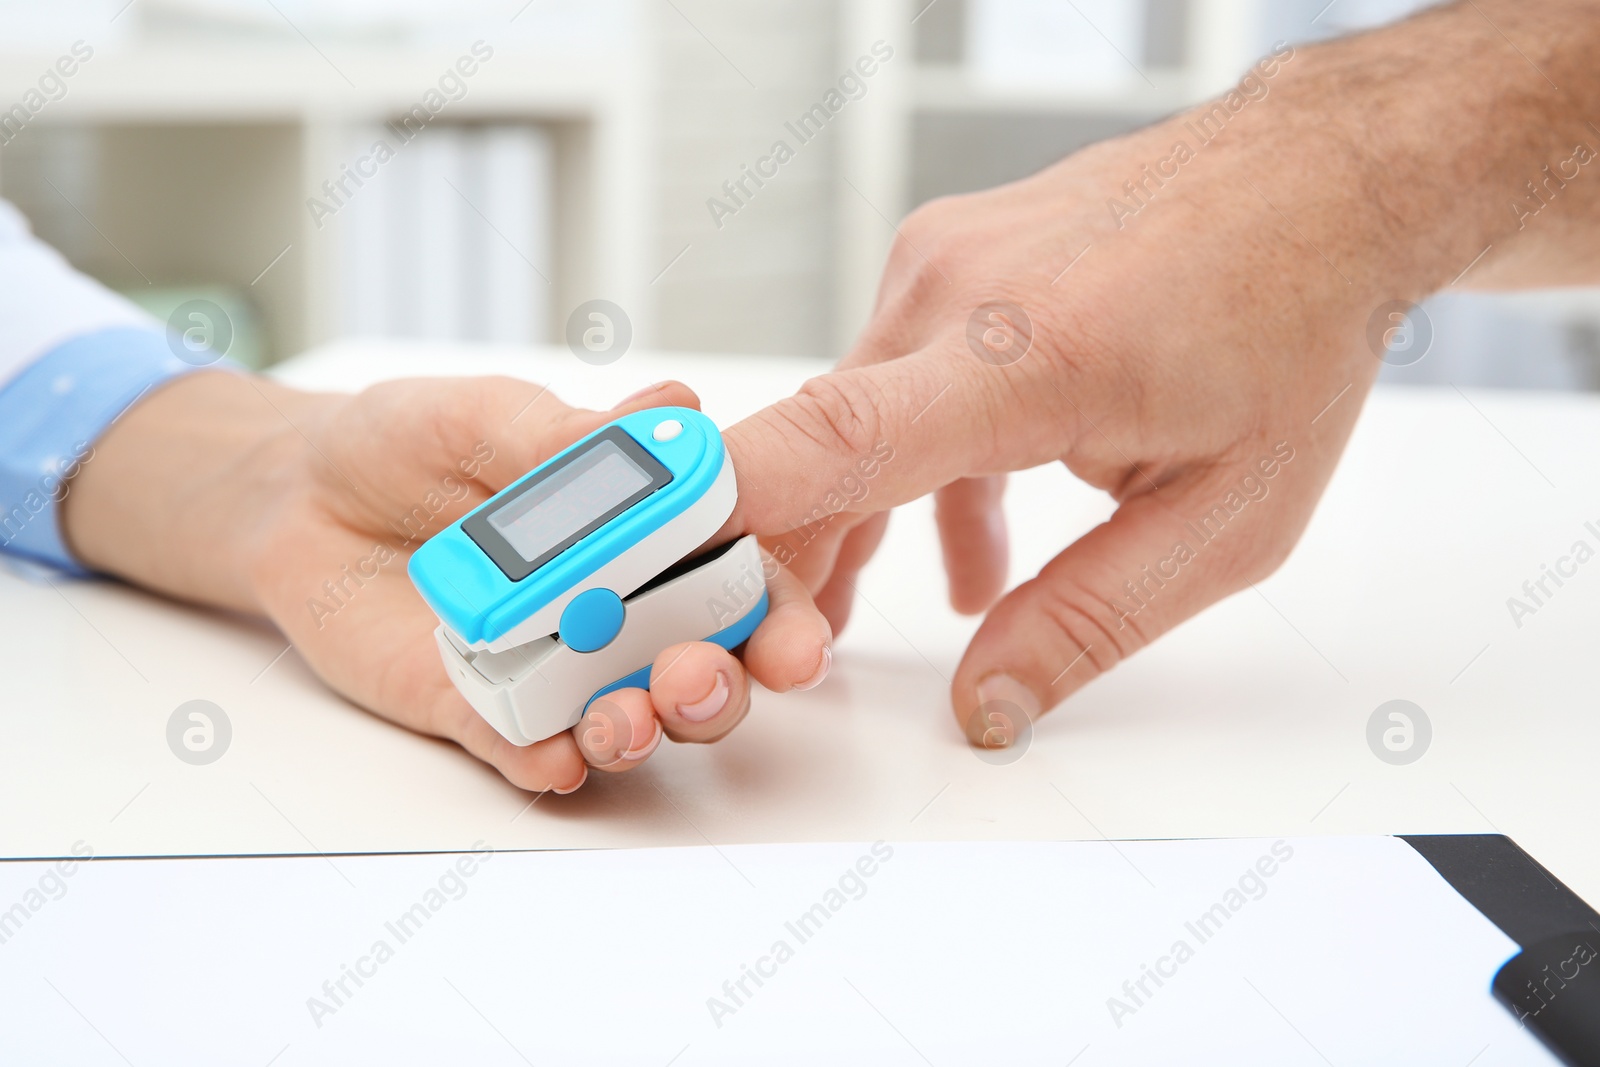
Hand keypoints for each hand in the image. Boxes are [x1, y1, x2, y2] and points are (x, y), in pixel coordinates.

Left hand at [65, 373, 831, 791]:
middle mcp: (616, 609)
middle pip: (701, 667)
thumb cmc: (408, 442)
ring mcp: (554, 665)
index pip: (737, 580)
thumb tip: (672, 414)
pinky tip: (556, 757)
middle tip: (697, 675)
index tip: (794, 635)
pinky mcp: (483, 709)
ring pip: (628, 720)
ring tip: (624, 719)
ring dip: (641, 729)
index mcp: (646, 534)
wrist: (299, 494)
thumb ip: (570, 437)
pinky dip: (549, 762)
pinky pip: (526, 750)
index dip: (778, 612)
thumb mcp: (486, 415)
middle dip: (717, 685)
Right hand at [721, 8, 1597, 743]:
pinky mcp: (947, 262)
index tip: (655, 572)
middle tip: (772, 654)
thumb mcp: (1225, 521)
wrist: (1314, 185)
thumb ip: (1089, 620)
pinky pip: (891, 382)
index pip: (838, 438)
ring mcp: (943, 264)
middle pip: (814, 450)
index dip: (730, 511)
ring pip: (847, 419)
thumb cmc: (1288, 330)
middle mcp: (961, 292)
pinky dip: (904, 466)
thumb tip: (987, 701)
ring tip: (841, 620)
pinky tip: (963, 542)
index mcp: (1033, 356)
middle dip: (778, 563)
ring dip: (844, 521)